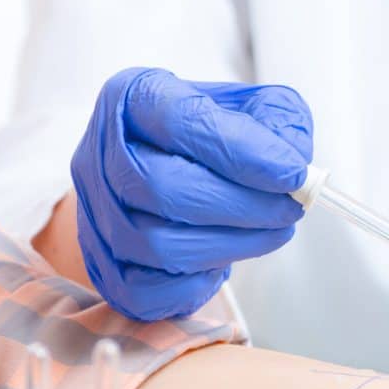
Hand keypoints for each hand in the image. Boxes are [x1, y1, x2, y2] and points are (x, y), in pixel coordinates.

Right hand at [72, 68, 312, 319]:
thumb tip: (293, 164)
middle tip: (291, 209)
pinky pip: (147, 291)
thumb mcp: (252, 106)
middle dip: (244, 206)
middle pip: (165, 189)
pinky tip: (224, 259)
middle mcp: (101, 154)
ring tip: (271, 231)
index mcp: (134, 98)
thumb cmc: (211, 137)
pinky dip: (196, 285)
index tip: (293, 174)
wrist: (161, 169)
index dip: (243, 152)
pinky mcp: (103, 266)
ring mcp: (95, 214)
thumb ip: (279, 122)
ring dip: (233, 244)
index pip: (181, 122)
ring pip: (160, 245)